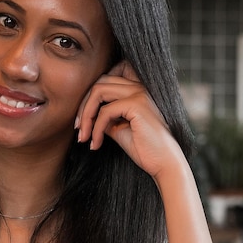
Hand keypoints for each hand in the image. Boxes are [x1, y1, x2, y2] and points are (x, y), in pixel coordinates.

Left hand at [75, 62, 184, 180]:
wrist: (164, 163)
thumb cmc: (144, 149)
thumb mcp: (118, 128)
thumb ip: (105, 117)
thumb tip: (86, 114)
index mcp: (136, 89)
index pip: (106, 79)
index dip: (89, 98)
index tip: (83, 121)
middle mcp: (139, 86)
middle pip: (99, 83)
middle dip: (83, 106)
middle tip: (78, 129)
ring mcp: (139, 93)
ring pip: (98, 92)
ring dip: (85, 116)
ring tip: (83, 137)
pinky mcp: (137, 104)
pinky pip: (105, 111)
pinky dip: (95, 129)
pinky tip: (96, 144)